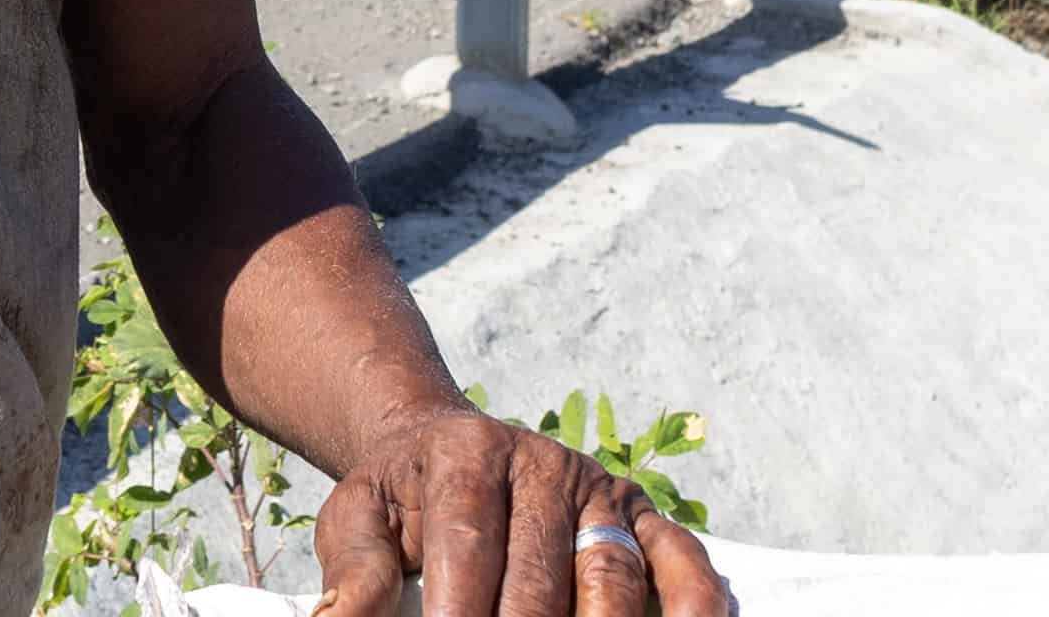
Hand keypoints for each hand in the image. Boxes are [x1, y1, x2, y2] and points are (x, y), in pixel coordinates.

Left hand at [310, 405, 728, 616]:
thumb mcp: (357, 519)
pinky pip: (683, 562)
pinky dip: (694, 606)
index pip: (467, 542)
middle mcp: (542, 465)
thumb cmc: (401, 501)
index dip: (458, 611)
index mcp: (466, 455)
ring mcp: (599, 491)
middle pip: (540, 573)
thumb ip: (353, 574)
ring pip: (610, 574)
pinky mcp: (642, 518)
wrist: (444, 448)